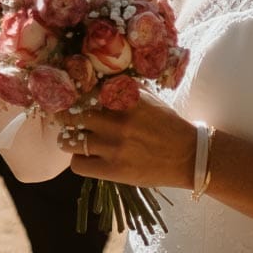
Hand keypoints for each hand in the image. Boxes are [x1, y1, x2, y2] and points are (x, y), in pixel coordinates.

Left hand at [68, 91, 195, 190]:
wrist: (188, 156)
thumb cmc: (168, 125)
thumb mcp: (149, 99)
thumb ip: (125, 90)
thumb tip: (97, 82)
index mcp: (127, 100)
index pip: (86, 91)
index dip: (75, 94)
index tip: (71, 97)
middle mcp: (118, 122)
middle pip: (73, 114)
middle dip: (65, 114)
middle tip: (64, 116)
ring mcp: (114, 147)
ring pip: (70, 140)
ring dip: (68, 138)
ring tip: (72, 138)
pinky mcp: (113, 170)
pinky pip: (78, 164)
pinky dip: (78, 160)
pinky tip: (86, 156)